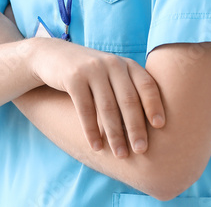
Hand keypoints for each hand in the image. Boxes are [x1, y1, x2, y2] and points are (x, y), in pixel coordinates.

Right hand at [27, 38, 164, 157]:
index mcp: (125, 64)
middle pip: (128, 99)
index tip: (160, 126)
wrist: (50, 56)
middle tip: (141, 150)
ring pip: (107, 107)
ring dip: (115, 134)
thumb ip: (127, 89)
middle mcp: (111, 63)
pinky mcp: (73, 77)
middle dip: (136, 127)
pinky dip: (91, 130)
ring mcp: (91, 69)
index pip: (146, 84)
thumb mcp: (109, 74)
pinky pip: (85, 108)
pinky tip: (96, 146)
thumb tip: (152, 126)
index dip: (154, 104)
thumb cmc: (88, 73)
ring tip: (121, 154)